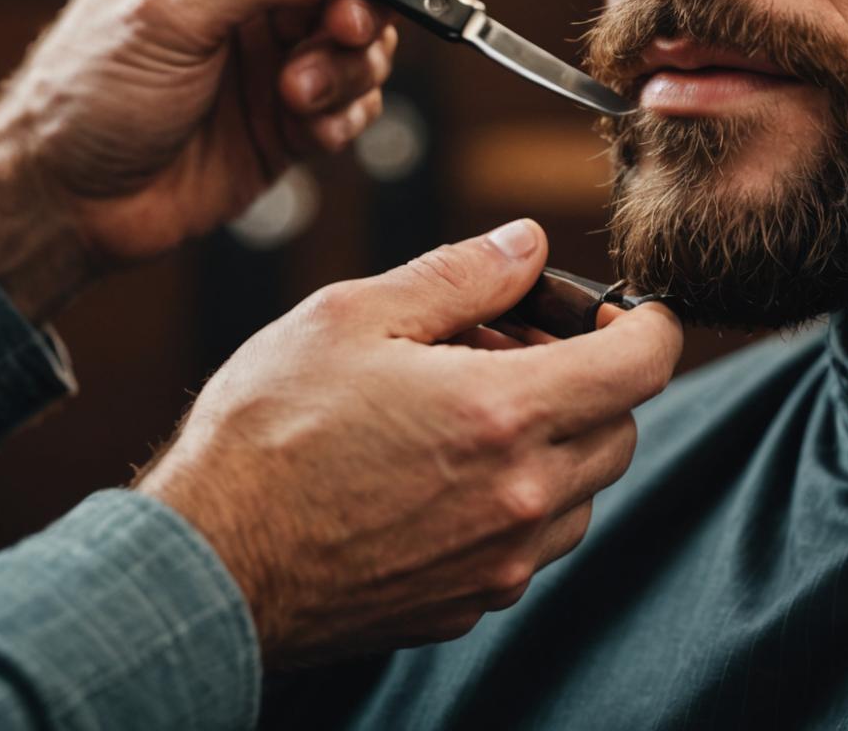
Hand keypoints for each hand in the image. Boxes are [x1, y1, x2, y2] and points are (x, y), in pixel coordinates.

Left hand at [0, 0, 433, 320]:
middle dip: (365, 4)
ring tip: (296, 97)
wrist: (68, 207)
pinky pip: (361, 96)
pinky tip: (303, 130)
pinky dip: (346, 113)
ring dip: (348, 68)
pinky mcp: (301, 105)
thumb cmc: (85, 97)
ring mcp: (282, 42)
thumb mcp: (166, 16)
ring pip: (370, 34)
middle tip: (341, 33)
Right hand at [136, 220, 683, 664]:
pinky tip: (447, 467)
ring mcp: (497, 562)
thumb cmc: (266, 433)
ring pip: (584, 488)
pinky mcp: (466, 604)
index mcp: (505, 414)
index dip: (647, 325)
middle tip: (512, 346)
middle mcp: (520, 497)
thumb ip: (462, 273)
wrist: (200, 568)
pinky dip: (519, 496)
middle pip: (622, 426)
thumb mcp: (356, 315)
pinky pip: (534, 543)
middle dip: (588, 376)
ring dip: (557, 439)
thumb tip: (528, 242)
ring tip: (470, 405)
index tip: (621, 313)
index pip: (645, 364)